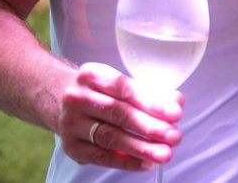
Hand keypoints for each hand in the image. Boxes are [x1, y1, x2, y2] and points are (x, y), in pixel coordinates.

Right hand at [58, 62, 183, 170]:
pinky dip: (126, 162)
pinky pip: (102, 157)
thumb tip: (176, 102)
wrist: (61, 103)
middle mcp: (77, 98)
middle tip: (173, 136)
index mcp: (91, 75)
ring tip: (164, 153)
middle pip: (118, 114)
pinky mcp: (72, 147)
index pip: (124, 88)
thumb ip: (148, 91)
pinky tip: (146, 163)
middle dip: (150, 127)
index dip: (151, 102)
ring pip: (110, 138)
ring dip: (141, 147)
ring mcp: (71, 124)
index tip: (175, 113)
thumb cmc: (101, 92)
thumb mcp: (119, 82)